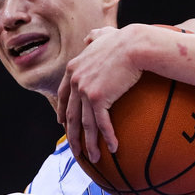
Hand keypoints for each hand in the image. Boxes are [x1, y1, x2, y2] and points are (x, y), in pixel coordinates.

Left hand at [56, 25, 143, 162]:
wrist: (134, 45)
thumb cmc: (124, 40)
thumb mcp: (103, 36)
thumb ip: (94, 37)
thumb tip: (90, 37)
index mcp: (73, 68)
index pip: (62, 94)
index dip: (60, 111)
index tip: (60, 124)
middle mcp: (75, 80)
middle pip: (70, 115)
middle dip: (72, 136)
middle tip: (75, 151)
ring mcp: (85, 90)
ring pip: (85, 124)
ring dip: (89, 144)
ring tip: (93, 158)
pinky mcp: (98, 98)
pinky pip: (102, 124)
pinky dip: (107, 138)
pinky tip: (113, 149)